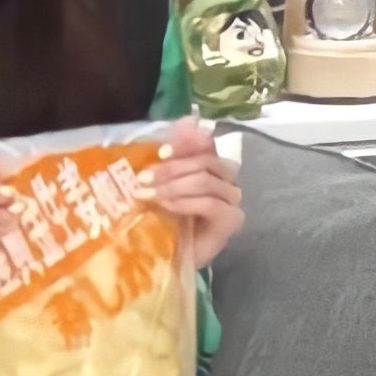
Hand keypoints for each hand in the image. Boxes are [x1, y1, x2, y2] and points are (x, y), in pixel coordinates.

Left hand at [141, 116, 242, 268]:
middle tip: (142, 178)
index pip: (206, 144)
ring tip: (148, 194)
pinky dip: (184, 202)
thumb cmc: (163, 218)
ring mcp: (233, 201)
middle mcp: (227, 180)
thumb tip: (189, 119)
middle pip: (206, 161)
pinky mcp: (232, 221)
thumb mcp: (161, 181)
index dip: (185, 143)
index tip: (160, 152)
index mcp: (212, 165)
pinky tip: (166, 205)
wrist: (167, 257)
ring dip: (173, 185)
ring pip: (206, 180)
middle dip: (172, 168)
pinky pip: (209, 203)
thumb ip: (172, 154)